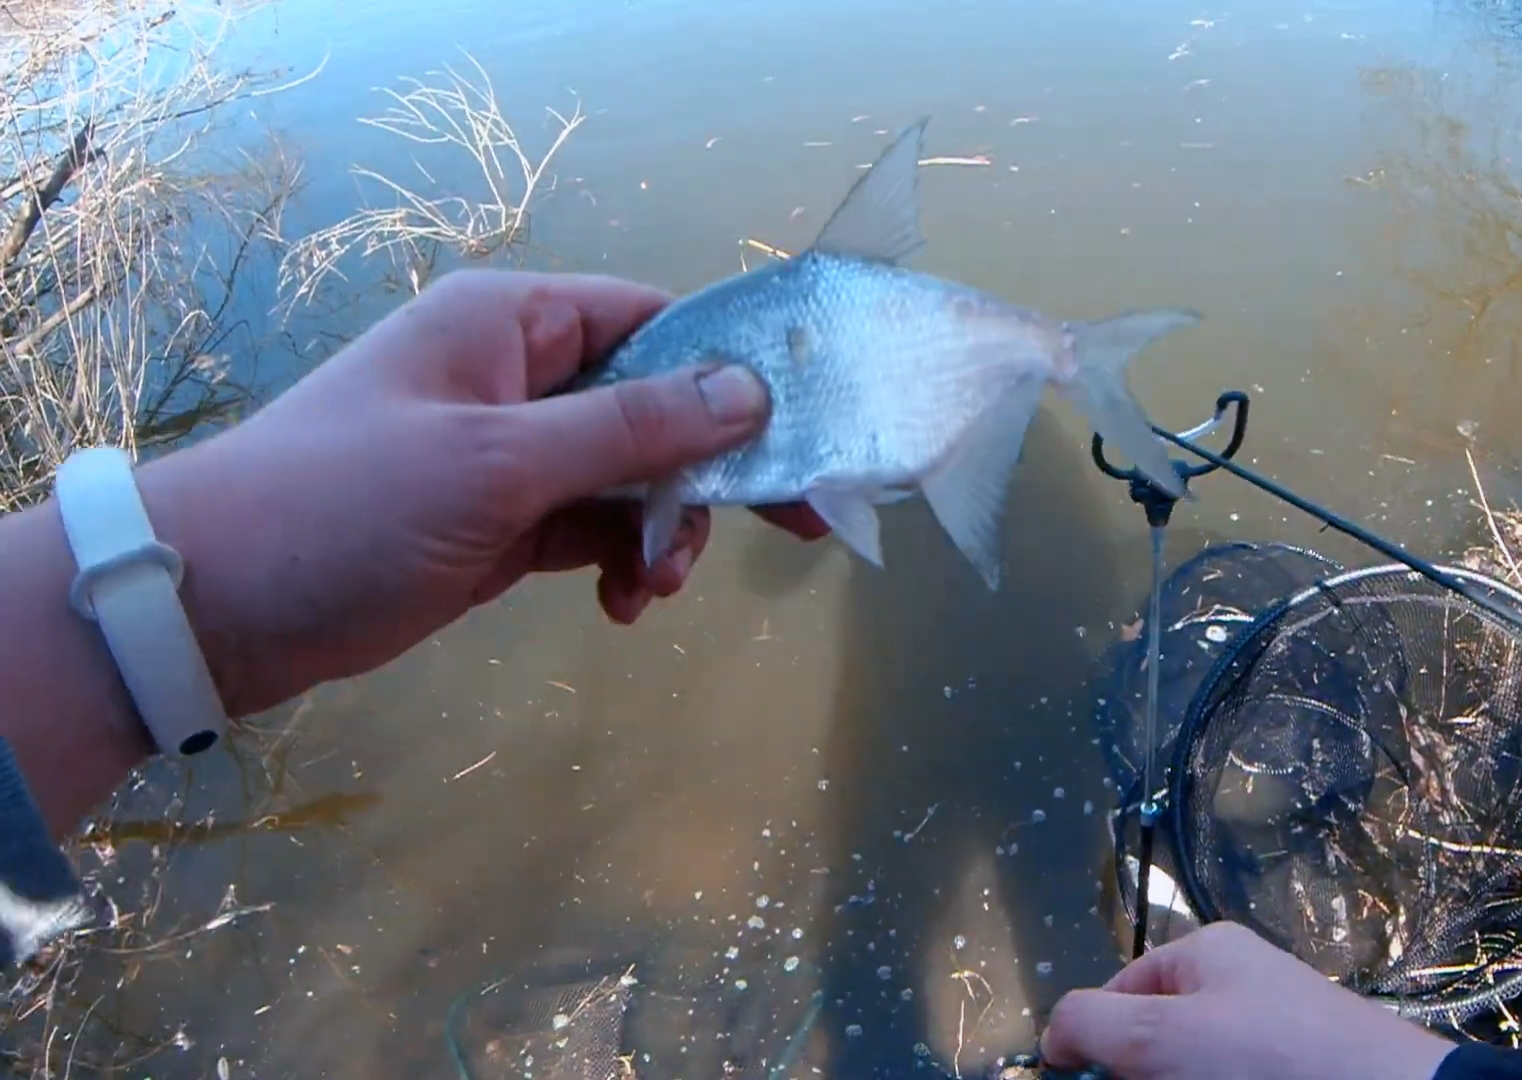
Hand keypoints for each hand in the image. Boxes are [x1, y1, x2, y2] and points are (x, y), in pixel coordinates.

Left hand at [134, 269, 827, 718]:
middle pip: (657, 405)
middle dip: (710, 470)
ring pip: (632, 477)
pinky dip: (620, 562)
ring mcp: (510, 454)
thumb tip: (750, 391)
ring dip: (662, 531)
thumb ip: (631, 429)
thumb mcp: (499, 463)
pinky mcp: (500, 523)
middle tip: (797, 525)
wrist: (215, 606)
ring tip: (653, 588)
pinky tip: (623, 606)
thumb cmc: (349, 505)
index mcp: (512, 323)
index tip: (799, 433)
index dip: (733, 372)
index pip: (655, 322)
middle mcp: (519, 375)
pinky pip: (593, 528)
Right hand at [1039, 922, 1454, 1079]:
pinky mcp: (1295, 1068)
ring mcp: (1271, 1034)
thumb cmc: (1270, 1059)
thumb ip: (1092, 1025)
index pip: (1118, 993)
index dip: (1096, 1044)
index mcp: (1205, 953)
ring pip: (1195, 1065)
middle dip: (1143, 1072)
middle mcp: (1239, 986)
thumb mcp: (1161, 1036)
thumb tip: (1053, 1033)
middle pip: (1155, 1039)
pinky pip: (1234, 1074)